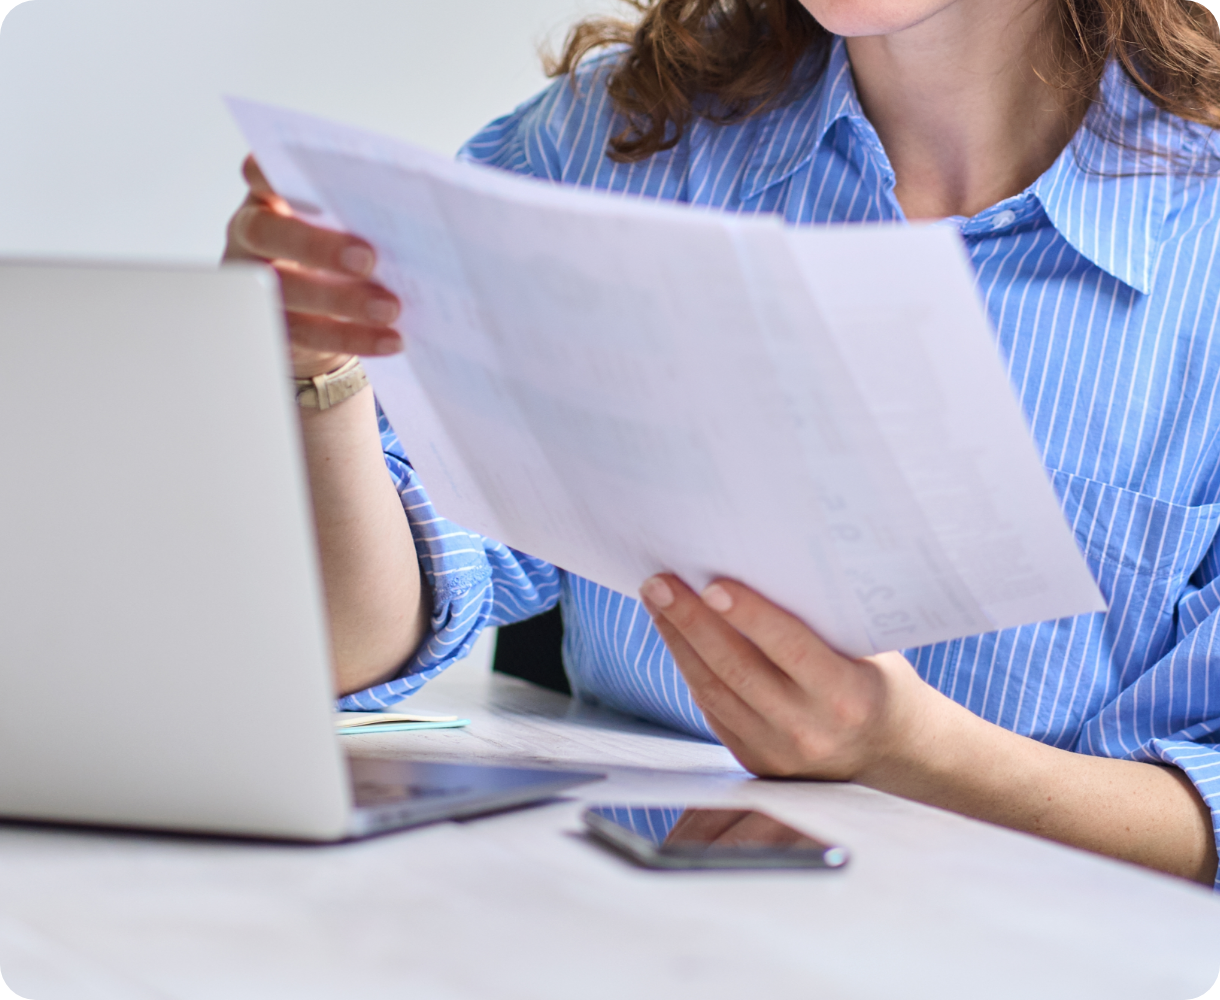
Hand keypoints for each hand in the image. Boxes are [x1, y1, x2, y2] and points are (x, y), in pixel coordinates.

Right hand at [223, 155, 402, 378]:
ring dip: (343, 300)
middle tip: (367, 258)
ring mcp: (256, 284)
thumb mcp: (339, 222)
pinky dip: (354, 337)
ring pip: (288, 292)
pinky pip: (310, 335)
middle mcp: (251, 236)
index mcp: (267, 198)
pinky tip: (390, 338)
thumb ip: (356, 210)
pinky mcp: (273, 328)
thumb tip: (414, 212)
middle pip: (267, 234)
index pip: (259, 174)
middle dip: (317, 246)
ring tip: (390, 308)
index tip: (308, 170)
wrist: (314, 313)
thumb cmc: (333, 249)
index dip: (272, 172)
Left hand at [638, 574, 931, 783]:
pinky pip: (712, 709)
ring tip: (657, 602)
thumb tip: (761, 567)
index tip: (712, 584)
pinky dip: (689, 668)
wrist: (892, 752)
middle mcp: (809, 729)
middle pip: (736, 669)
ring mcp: (778, 751)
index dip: (749, 616)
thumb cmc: (879, 682)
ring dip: (679, 642)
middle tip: (660, 584)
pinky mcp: (755, 761)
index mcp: (847, 696)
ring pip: (714, 690)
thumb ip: (822, 621)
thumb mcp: (869, 649)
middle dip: (691, 622)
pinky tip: (674, 636)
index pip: (790, 649)